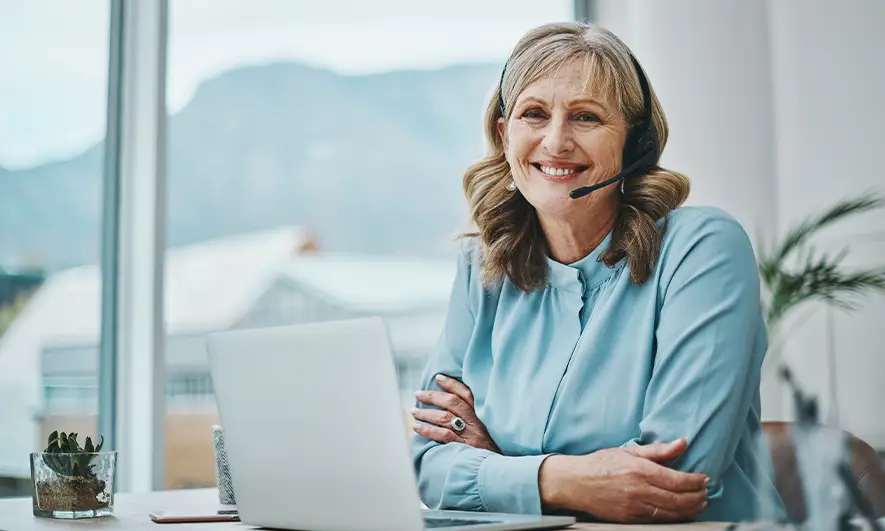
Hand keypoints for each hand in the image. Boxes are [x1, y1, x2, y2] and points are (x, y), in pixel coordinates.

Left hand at [412, 374, 499, 452]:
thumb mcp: (489, 430)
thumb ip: (475, 418)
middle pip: (453, 402)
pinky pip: (444, 435)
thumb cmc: (492, 449)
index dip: (452, 384)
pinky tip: (417, 427)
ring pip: (445, 417)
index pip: (467, 393)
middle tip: (418, 394)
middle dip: (433, 396)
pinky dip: (428, 430)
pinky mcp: (465, 448)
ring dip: (426, 413)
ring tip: (414, 411)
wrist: (499, 468)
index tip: (438, 377)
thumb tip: (451, 406)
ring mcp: (471, 435)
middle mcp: (478, 422)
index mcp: (484, 414)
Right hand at [540, 438, 708, 522]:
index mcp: (640, 470)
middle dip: (697, 497)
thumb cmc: (601, 464)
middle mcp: (639, 490)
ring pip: (671, 513)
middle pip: (678, 499)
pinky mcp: (630, 518)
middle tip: (705, 494)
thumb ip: (658, 450)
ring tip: (698, 504)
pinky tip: (680, 512)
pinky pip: (658, 520)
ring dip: (689, 510)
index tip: (704, 479)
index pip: (677, 480)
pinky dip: (674, 517)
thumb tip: (682, 443)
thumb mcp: (628, 451)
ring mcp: (634, 507)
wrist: (575, 483)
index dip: (695, 481)